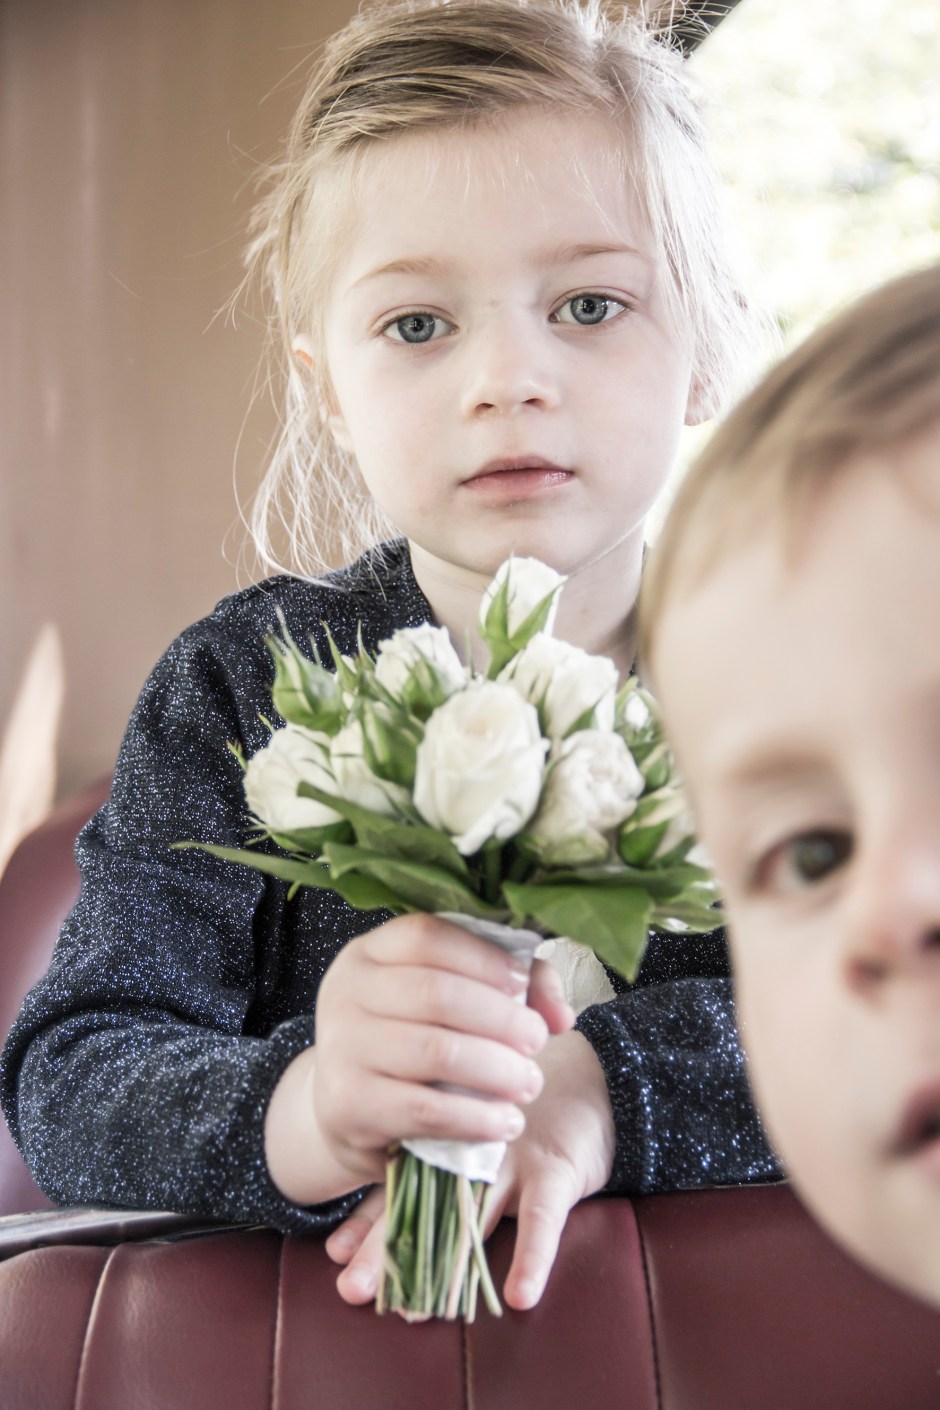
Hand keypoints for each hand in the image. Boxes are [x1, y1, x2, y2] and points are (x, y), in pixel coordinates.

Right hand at [265, 914, 573, 1203]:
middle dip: (501, 1018)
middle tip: (537, 1041)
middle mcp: (346, 993)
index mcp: (369, 954)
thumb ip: (512, 988)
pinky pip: (425, 1109)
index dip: (482, 956)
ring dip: (497, 1070)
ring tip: (529, 1084)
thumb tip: (560, 1014)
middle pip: (436, 993)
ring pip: (436, 1051)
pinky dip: (475, 1118)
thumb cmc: (413, 1041)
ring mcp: (342, 1049)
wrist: (350, 1112)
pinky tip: (505, 1122)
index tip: (521, 983)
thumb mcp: (449, 1000)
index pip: (425, 936)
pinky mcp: (348, 1105)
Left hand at [325, 1028, 613, 1309]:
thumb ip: (426, 1179)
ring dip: (443, 1266)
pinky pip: (543, 1218)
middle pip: (421, 1204)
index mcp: (448, 1142)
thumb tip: (357, 1238)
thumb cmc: (524, 1118)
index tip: (335, 1255)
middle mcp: (469, 1151)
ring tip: (417, 1311)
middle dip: (385, 1248)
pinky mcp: (555, 1169)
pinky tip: (520, 1294)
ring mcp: (510, 1159)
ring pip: (471, 1216)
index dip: (366, 1221)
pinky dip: (533, 1256)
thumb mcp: (477, 1138)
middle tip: (352, 1289)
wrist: (591, 1075)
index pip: (397, 1186)